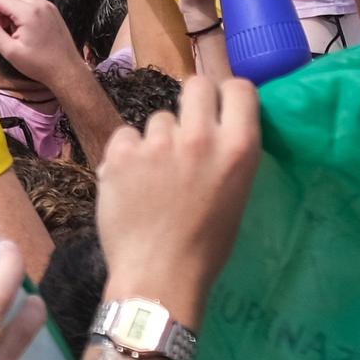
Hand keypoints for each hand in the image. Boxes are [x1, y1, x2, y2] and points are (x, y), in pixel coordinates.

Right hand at [0, 0, 85, 89]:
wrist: (67, 71)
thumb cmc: (39, 64)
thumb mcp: (10, 52)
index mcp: (29, 12)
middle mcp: (39, 3)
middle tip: (2, 27)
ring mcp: (47, 5)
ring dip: (9, 7)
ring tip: (12, 29)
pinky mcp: (52, 10)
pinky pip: (29, 0)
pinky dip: (20, 9)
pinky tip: (23, 28)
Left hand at [97, 74, 260, 325]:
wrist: (159, 273)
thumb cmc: (205, 245)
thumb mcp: (235, 195)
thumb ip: (225, 153)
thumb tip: (214, 126)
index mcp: (238, 149)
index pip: (239, 88)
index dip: (228, 95)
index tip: (220, 108)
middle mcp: (199, 136)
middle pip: (195, 85)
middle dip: (192, 102)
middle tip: (187, 130)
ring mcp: (156, 142)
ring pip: (157, 119)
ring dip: (157, 139)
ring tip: (155, 176)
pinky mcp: (120, 151)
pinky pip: (126, 136)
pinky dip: (127, 154)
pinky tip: (130, 182)